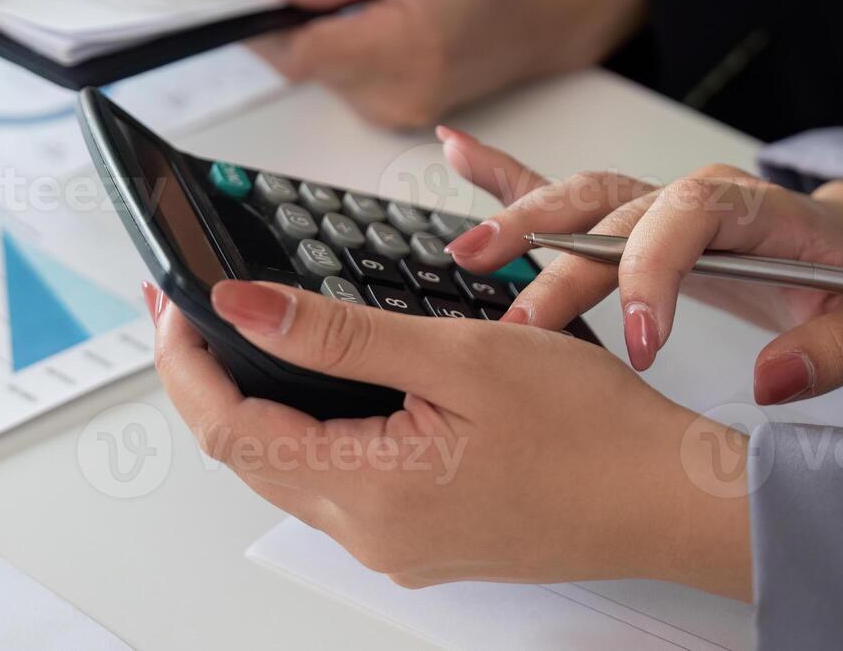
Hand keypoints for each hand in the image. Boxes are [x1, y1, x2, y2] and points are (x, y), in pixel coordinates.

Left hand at [145, 281, 752, 595]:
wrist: (673, 502)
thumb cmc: (594, 436)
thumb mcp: (459, 357)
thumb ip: (340, 336)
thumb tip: (245, 310)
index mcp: (370, 492)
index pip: (228, 427)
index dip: (184, 358)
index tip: (168, 301)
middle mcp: (372, 533)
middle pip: (247, 453)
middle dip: (207, 375)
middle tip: (187, 306)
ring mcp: (398, 541)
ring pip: (289, 466)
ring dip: (257, 400)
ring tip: (246, 329)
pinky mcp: (424, 535)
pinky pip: (338, 479)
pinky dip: (310, 425)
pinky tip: (324, 379)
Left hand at [250, 0, 646, 128]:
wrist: (550, 7)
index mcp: (402, 49)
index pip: (297, 53)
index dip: (260, 26)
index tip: (235, 0)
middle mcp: (395, 96)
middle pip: (305, 63)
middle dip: (300, 18)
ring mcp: (397, 112)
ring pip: (322, 72)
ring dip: (327, 32)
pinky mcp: (397, 115)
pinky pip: (346, 80)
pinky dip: (348, 47)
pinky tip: (383, 18)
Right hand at [437, 129, 842, 403]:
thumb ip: (835, 353)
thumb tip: (772, 378)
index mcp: (759, 212)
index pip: (692, 216)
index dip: (657, 269)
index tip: (643, 341)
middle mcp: (697, 197)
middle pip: (618, 212)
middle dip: (564, 262)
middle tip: (524, 327)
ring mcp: (660, 203)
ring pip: (582, 198)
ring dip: (523, 221)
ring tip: (470, 256)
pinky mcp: (636, 219)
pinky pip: (568, 190)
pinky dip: (510, 173)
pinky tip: (457, 150)